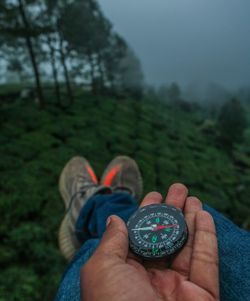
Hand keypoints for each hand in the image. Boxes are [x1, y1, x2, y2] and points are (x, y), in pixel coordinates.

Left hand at [81, 183, 218, 300]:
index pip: (140, 235)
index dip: (147, 214)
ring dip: (190, 219)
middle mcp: (152, 278)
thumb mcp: (102, 269)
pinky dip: (206, 237)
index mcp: (126, 272)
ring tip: (191, 197)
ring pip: (187, 245)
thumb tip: (115, 219)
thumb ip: (112, 242)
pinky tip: (202, 215)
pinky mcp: (201, 295)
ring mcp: (178, 286)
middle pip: (165, 236)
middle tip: (178, 189)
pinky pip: (206, 261)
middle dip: (172, 211)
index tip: (154, 195)